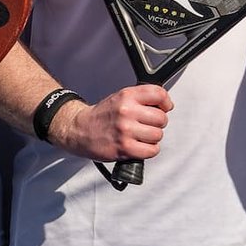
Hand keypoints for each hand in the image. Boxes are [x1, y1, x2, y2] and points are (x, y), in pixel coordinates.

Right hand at [51, 84, 171, 161]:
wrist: (80, 130)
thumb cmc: (103, 116)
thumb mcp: (121, 98)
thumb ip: (141, 98)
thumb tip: (165, 104)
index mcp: (127, 96)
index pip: (158, 94)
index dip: (166, 103)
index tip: (165, 107)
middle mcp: (127, 111)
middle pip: (161, 118)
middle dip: (157, 123)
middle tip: (147, 125)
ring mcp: (126, 130)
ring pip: (158, 135)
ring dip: (152, 138)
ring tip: (140, 136)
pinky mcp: (125, 148)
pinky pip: (152, 150)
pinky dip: (149, 150)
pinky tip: (139, 146)